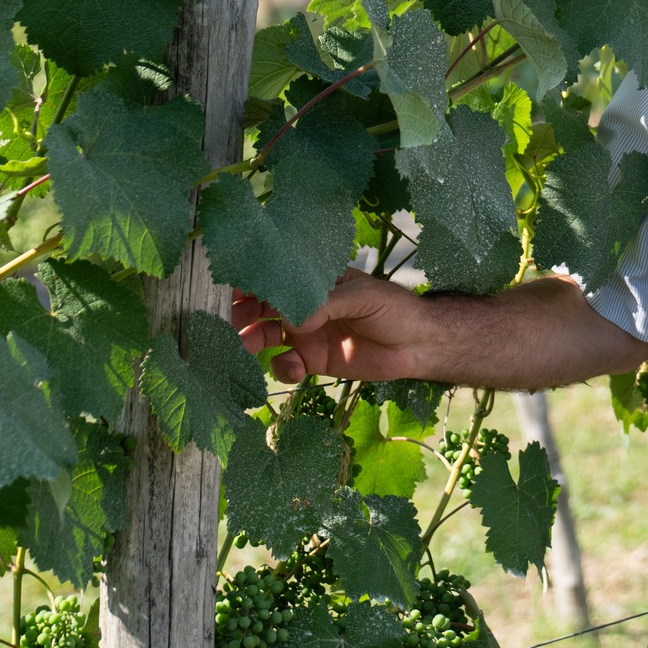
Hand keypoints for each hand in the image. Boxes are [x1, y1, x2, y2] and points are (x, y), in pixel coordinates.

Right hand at [233, 269, 428, 383]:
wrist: (418, 345)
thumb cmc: (394, 309)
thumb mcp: (363, 296)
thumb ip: (327, 305)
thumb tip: (292, 321)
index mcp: (316, 282)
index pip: (277, 278)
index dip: (252, 281)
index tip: (232, 289)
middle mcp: (305, 306)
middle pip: (262, 307)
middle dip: (242, 312)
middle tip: (230, 321)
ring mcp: (306, 334)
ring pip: (265, 335)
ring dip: (250, 340)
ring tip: (243, 346)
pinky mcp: (313, 361)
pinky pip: (285, 365)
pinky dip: (282, 368)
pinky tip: (295, 369)